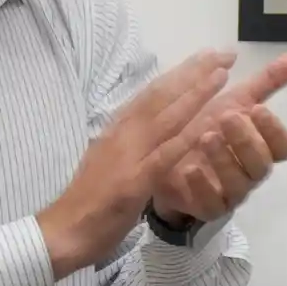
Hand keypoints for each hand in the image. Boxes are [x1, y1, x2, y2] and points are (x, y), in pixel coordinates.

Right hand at [36, 49, 236, 278]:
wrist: (63, 232)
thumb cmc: (90, 199)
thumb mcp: (110, 157)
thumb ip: (130, 137)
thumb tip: (148, 118)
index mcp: (118, 128)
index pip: (152, 93)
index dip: (181, 72)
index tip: (206, 56)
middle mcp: (123, 134)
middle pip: (162, 96)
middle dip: (194, 72)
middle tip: (224, 53)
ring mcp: (128, 156)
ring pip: (165, 118)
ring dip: (195, 95)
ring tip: (221, 74)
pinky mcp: (133, 182)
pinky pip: (163, 157)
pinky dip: (185, 140)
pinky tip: (207, 127)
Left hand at [152, 49, 286, 222]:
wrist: (163, 153)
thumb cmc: (207, 123)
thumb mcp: (236, 98)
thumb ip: (269, 80)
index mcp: (261, 145)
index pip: (283, 146)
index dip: (274, 130)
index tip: (257, 109)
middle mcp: (250, 171)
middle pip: (262, 164)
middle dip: (246, 140)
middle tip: (226, 117)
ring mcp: (230, 192)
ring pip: (239, 184)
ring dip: (224, 159)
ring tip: (205, 137)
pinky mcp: (207, 207)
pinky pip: (212, 205)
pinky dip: (202, 185)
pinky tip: (190, 167)